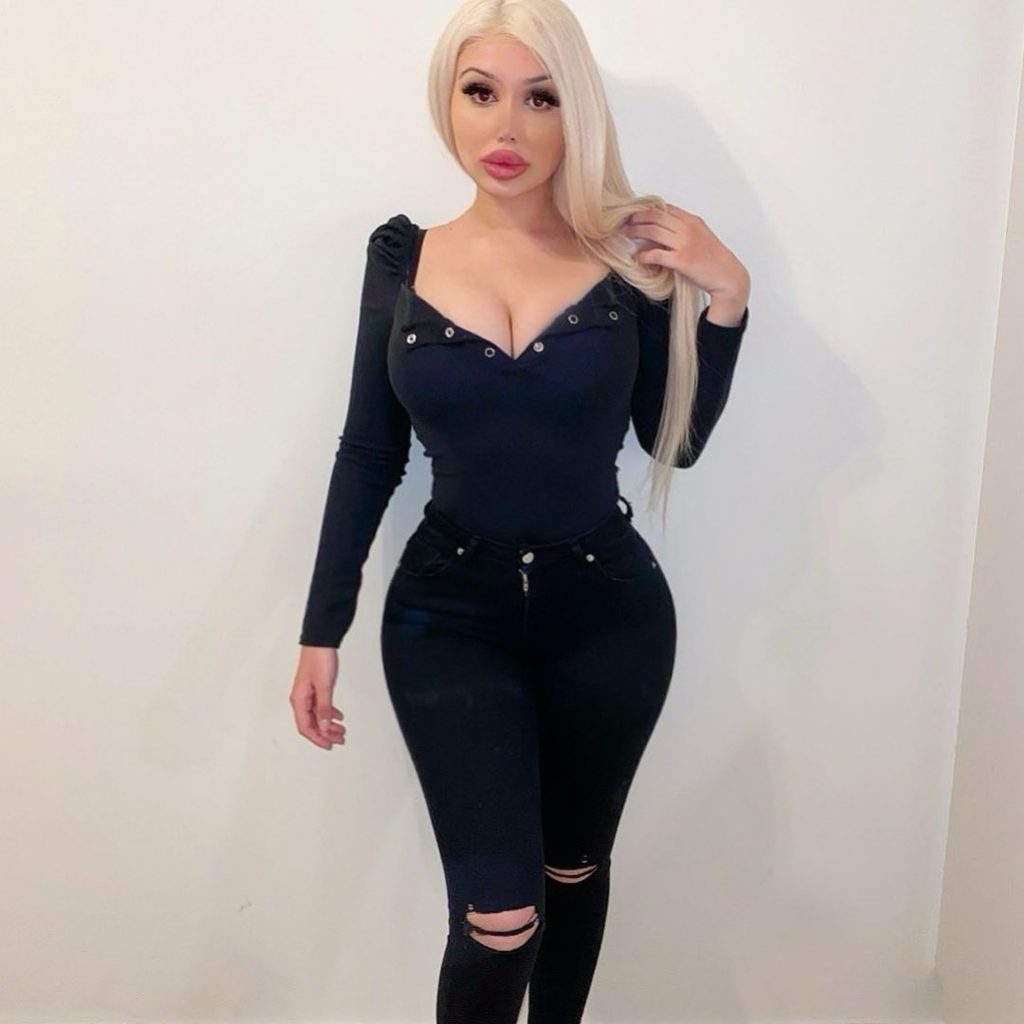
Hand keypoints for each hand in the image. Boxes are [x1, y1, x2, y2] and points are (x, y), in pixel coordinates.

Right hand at [291, 647, 345, 749]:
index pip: (305, 727)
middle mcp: (300, 699)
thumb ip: (324, 707)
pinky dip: (329, 713)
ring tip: (342, 730)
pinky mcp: (315, 688)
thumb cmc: (319, 659)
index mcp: (298, 700)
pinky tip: (339, 716)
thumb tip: (324, 727)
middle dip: (325, 734)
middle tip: (340, 739)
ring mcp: (307, 694)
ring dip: (328, 725)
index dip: (317, 738)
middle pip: (311, 724)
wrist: (321, 641)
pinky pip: (320, 707)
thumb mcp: (324, 686)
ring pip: (317, 716)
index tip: (329, 745)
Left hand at [624, 203, 749, 306]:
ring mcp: (684, 243)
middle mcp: (688, 228)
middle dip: (637, 217)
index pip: (665, 208)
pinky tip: (637, 258)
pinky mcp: (681, 260)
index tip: (635, 213)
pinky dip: (643, 255)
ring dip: (636, 231)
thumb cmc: (714, 261)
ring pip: (653, 230)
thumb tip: (664, 232)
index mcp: (692, 221)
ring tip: (626, 235)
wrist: (728, 277)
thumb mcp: (701, 237)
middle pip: (656, 215)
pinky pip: (656, 254)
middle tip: (624, 221)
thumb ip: (684, 231)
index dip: (647, 209)